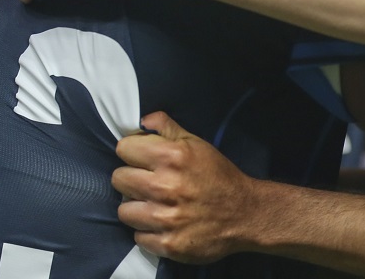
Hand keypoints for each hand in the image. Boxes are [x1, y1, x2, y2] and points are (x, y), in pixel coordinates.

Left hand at [113, 111, 256, 263]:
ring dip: (137, 208)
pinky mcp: (167, 243)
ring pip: (123, 210)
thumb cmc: (219, 176)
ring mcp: (164, 218)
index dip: (133, 152)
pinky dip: (149, 232)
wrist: (245, 213)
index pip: (124, 148)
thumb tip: (142, 120)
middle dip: (132, 179)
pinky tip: (164, 224)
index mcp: (172, 156)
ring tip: (155, 205)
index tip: (143, 159)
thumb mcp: (198, 145)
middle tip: (149, 183)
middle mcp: (165, 186)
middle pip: (119, 179)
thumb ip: (168, 128)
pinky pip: (137, 236)